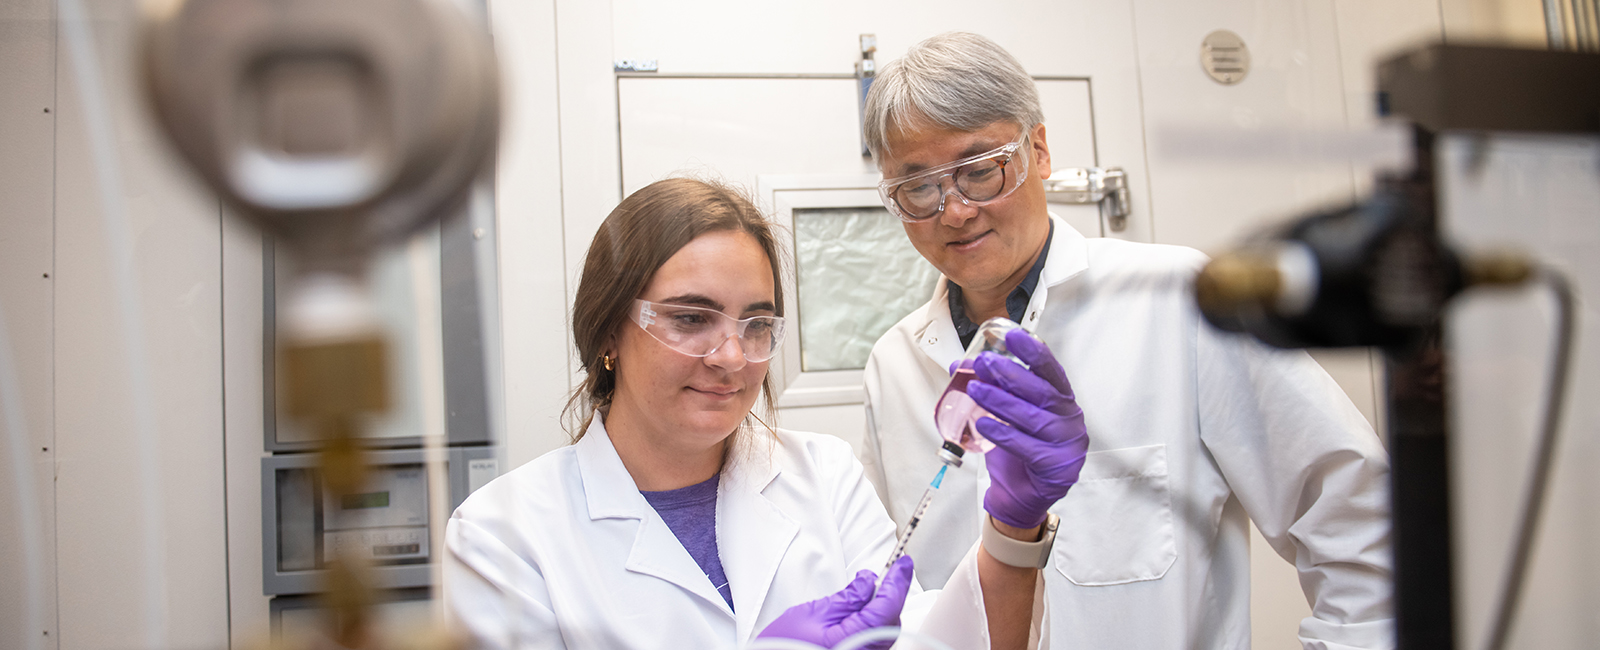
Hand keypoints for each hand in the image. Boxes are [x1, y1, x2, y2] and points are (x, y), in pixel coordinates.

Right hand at [756, 556, 913, 648]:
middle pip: (890, 621)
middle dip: (892, 594)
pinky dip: (877, 621)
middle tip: (892, 571)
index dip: (897, 583)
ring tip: (874, 588)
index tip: (903, 563)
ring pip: (886, 631)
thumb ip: (846, 599)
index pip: (885, 609)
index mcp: (848, 642)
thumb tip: (868, 581)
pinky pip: (877, 640)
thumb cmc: (783, 644)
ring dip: (885, 607)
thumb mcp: (812, 614)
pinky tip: (867, 609)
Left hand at [968, 329, 1088, 528]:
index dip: (1034, 352)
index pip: (1051, 371)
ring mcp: (1067, 444)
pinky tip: (984, 424)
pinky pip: (1028, 447)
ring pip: (1033, 418)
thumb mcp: (1003, 414)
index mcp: (1061, 401)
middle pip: (1043, 392)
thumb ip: (990, 389)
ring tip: (976, 391)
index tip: (1013, 336)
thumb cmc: (1017, 451)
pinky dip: (1004, 433)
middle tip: (985, 363)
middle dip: (1011, 374)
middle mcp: (1069, 419)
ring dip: (1002, 402)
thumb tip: (959, 366)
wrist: (1021, 496)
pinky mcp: (1057, 467)